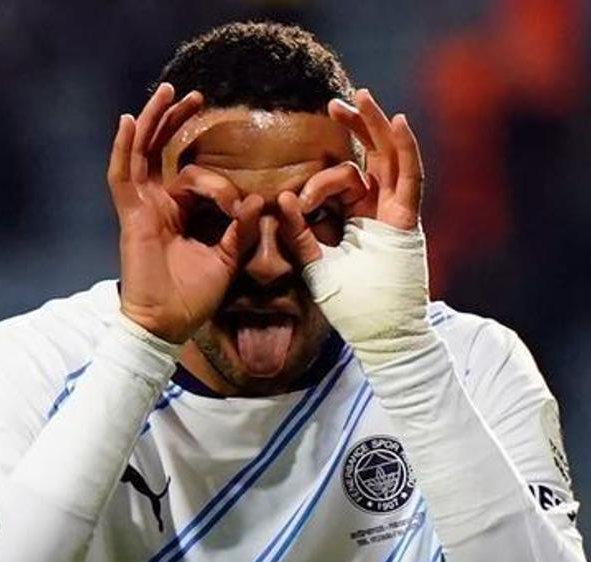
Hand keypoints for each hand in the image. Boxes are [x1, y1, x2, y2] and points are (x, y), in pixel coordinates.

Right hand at [108, 83, 260, 344]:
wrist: (166, 324)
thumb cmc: (192, 298)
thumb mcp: (226, 259)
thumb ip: (239, 230)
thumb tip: (254, 201)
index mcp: (177, 214)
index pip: (193, 176)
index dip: (219, 181)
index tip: (239, 204)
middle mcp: (156, 205)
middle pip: (160, 152)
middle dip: (175, 121)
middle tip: (194, 95)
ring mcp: (141, 208)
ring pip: (141, 154)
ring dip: (153, 122)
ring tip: (166, 92)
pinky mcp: (131, 215)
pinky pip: (122, 175)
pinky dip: (124, 148)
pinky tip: (130, 120)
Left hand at [278, 89, 431, 367]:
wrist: (380, 335)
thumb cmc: (351, 306)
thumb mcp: (316, 264)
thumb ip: (299, 233)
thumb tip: (279, 199)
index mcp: (358, 218)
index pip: (342, 182)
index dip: (318, 182)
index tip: (295, 198)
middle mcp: (381, 211)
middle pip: (371, 158)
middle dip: (355, 128)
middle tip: (333, 102)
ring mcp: (398, 214)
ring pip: (390, 160)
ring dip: (376, 128)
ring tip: (360, 98)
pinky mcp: (409, 221)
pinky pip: (410, 178)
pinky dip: (405, 150)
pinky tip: (396, 123)